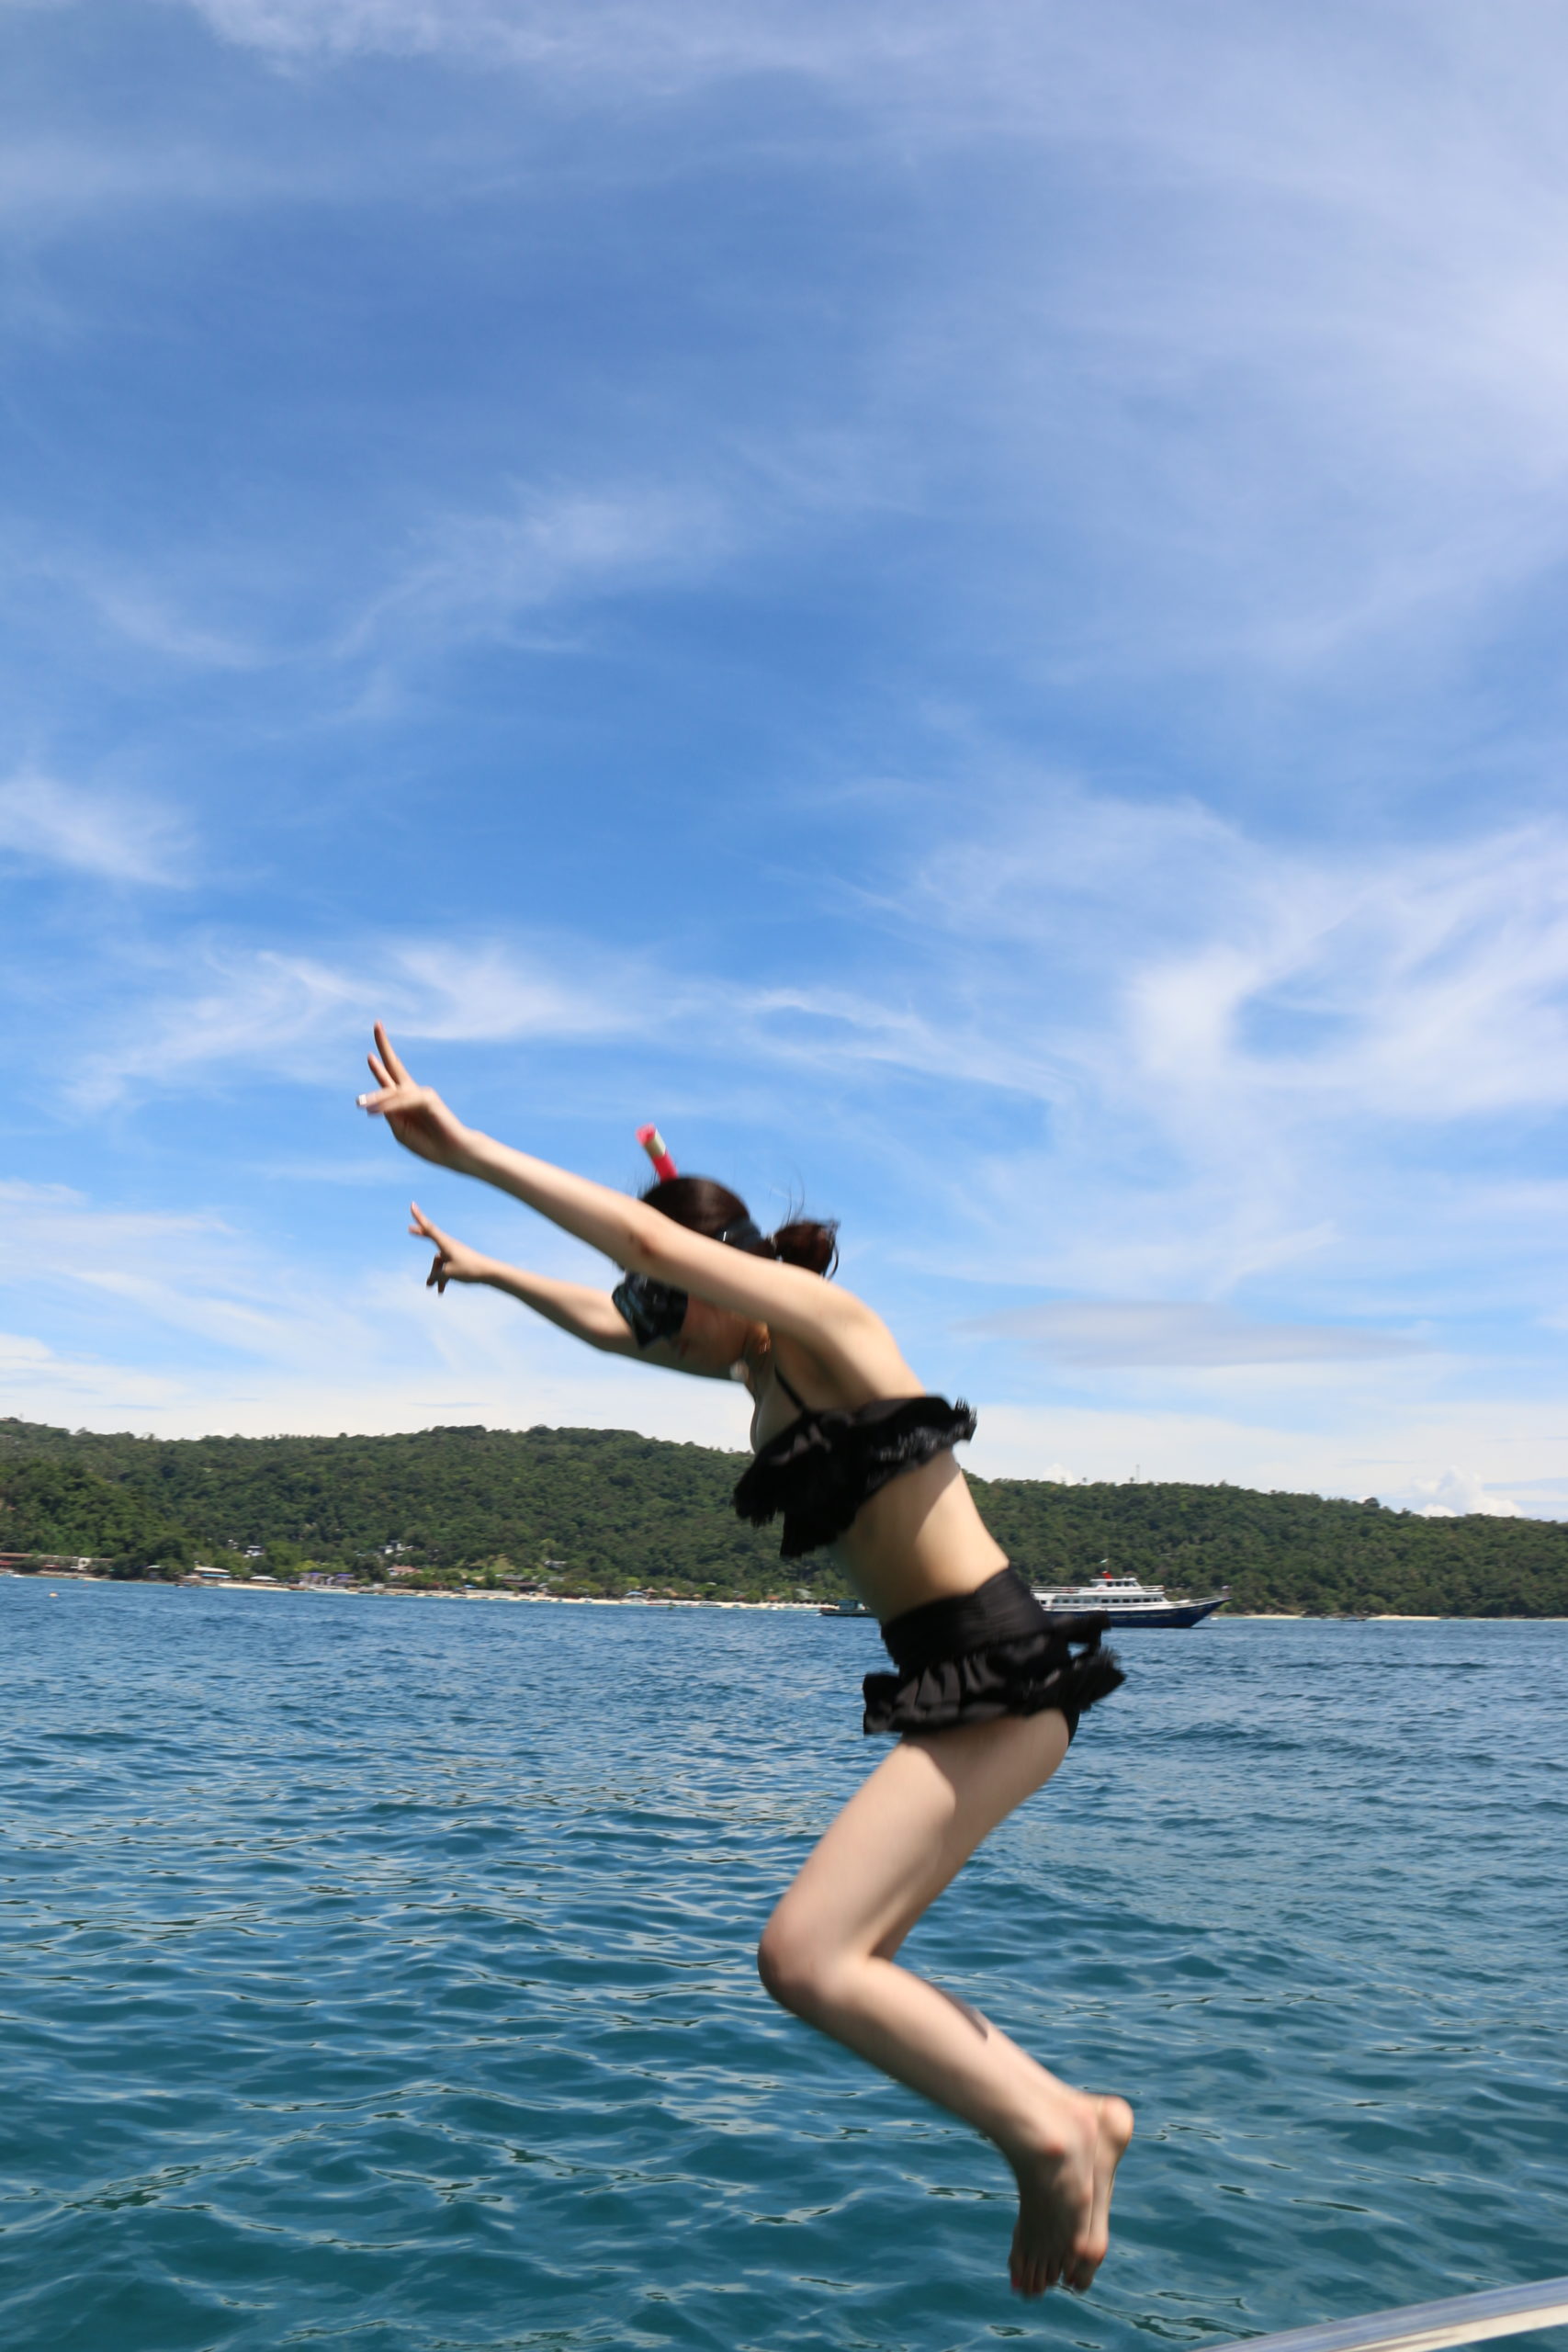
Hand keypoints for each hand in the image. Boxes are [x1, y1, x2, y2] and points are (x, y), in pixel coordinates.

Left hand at [357, 1023, 471, 1168]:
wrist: (452, 1153)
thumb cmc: (428, 1144)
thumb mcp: (400, 1131)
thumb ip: (389, 1115)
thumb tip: (378, 1100)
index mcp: (404, 1101)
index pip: (390, 1079)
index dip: (379, 1066)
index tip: (369, 1054)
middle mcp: (413, 1092)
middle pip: (395, 1064)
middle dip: (385, 1045)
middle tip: (376, 1024)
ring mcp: (421, 1093)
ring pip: (392, 1091)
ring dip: (376, 1099)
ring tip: (359, 1104)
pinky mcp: (428, 1098)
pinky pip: (403, 1100)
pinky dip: (389, 1105)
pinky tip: (374, 1111)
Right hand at [408, 1203, 487, 1292]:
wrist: (489, 1272)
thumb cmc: (470, 1269)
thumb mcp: (449, 1273)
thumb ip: (437, 1276)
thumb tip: (431, 1280)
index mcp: (445, 1243)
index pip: (428, 1228)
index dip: (419, 1217)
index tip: (412, 1205)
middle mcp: (448, 1245)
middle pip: (431, 1238)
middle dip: (421, 1235)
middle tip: (409, 1229)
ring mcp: (453, 1253)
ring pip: (439, 1262)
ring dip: (435, 1275)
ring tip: (431, 1288)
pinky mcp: (458, 1260)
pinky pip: (446, 1268)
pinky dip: (443, 1278)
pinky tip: (441, 1291)